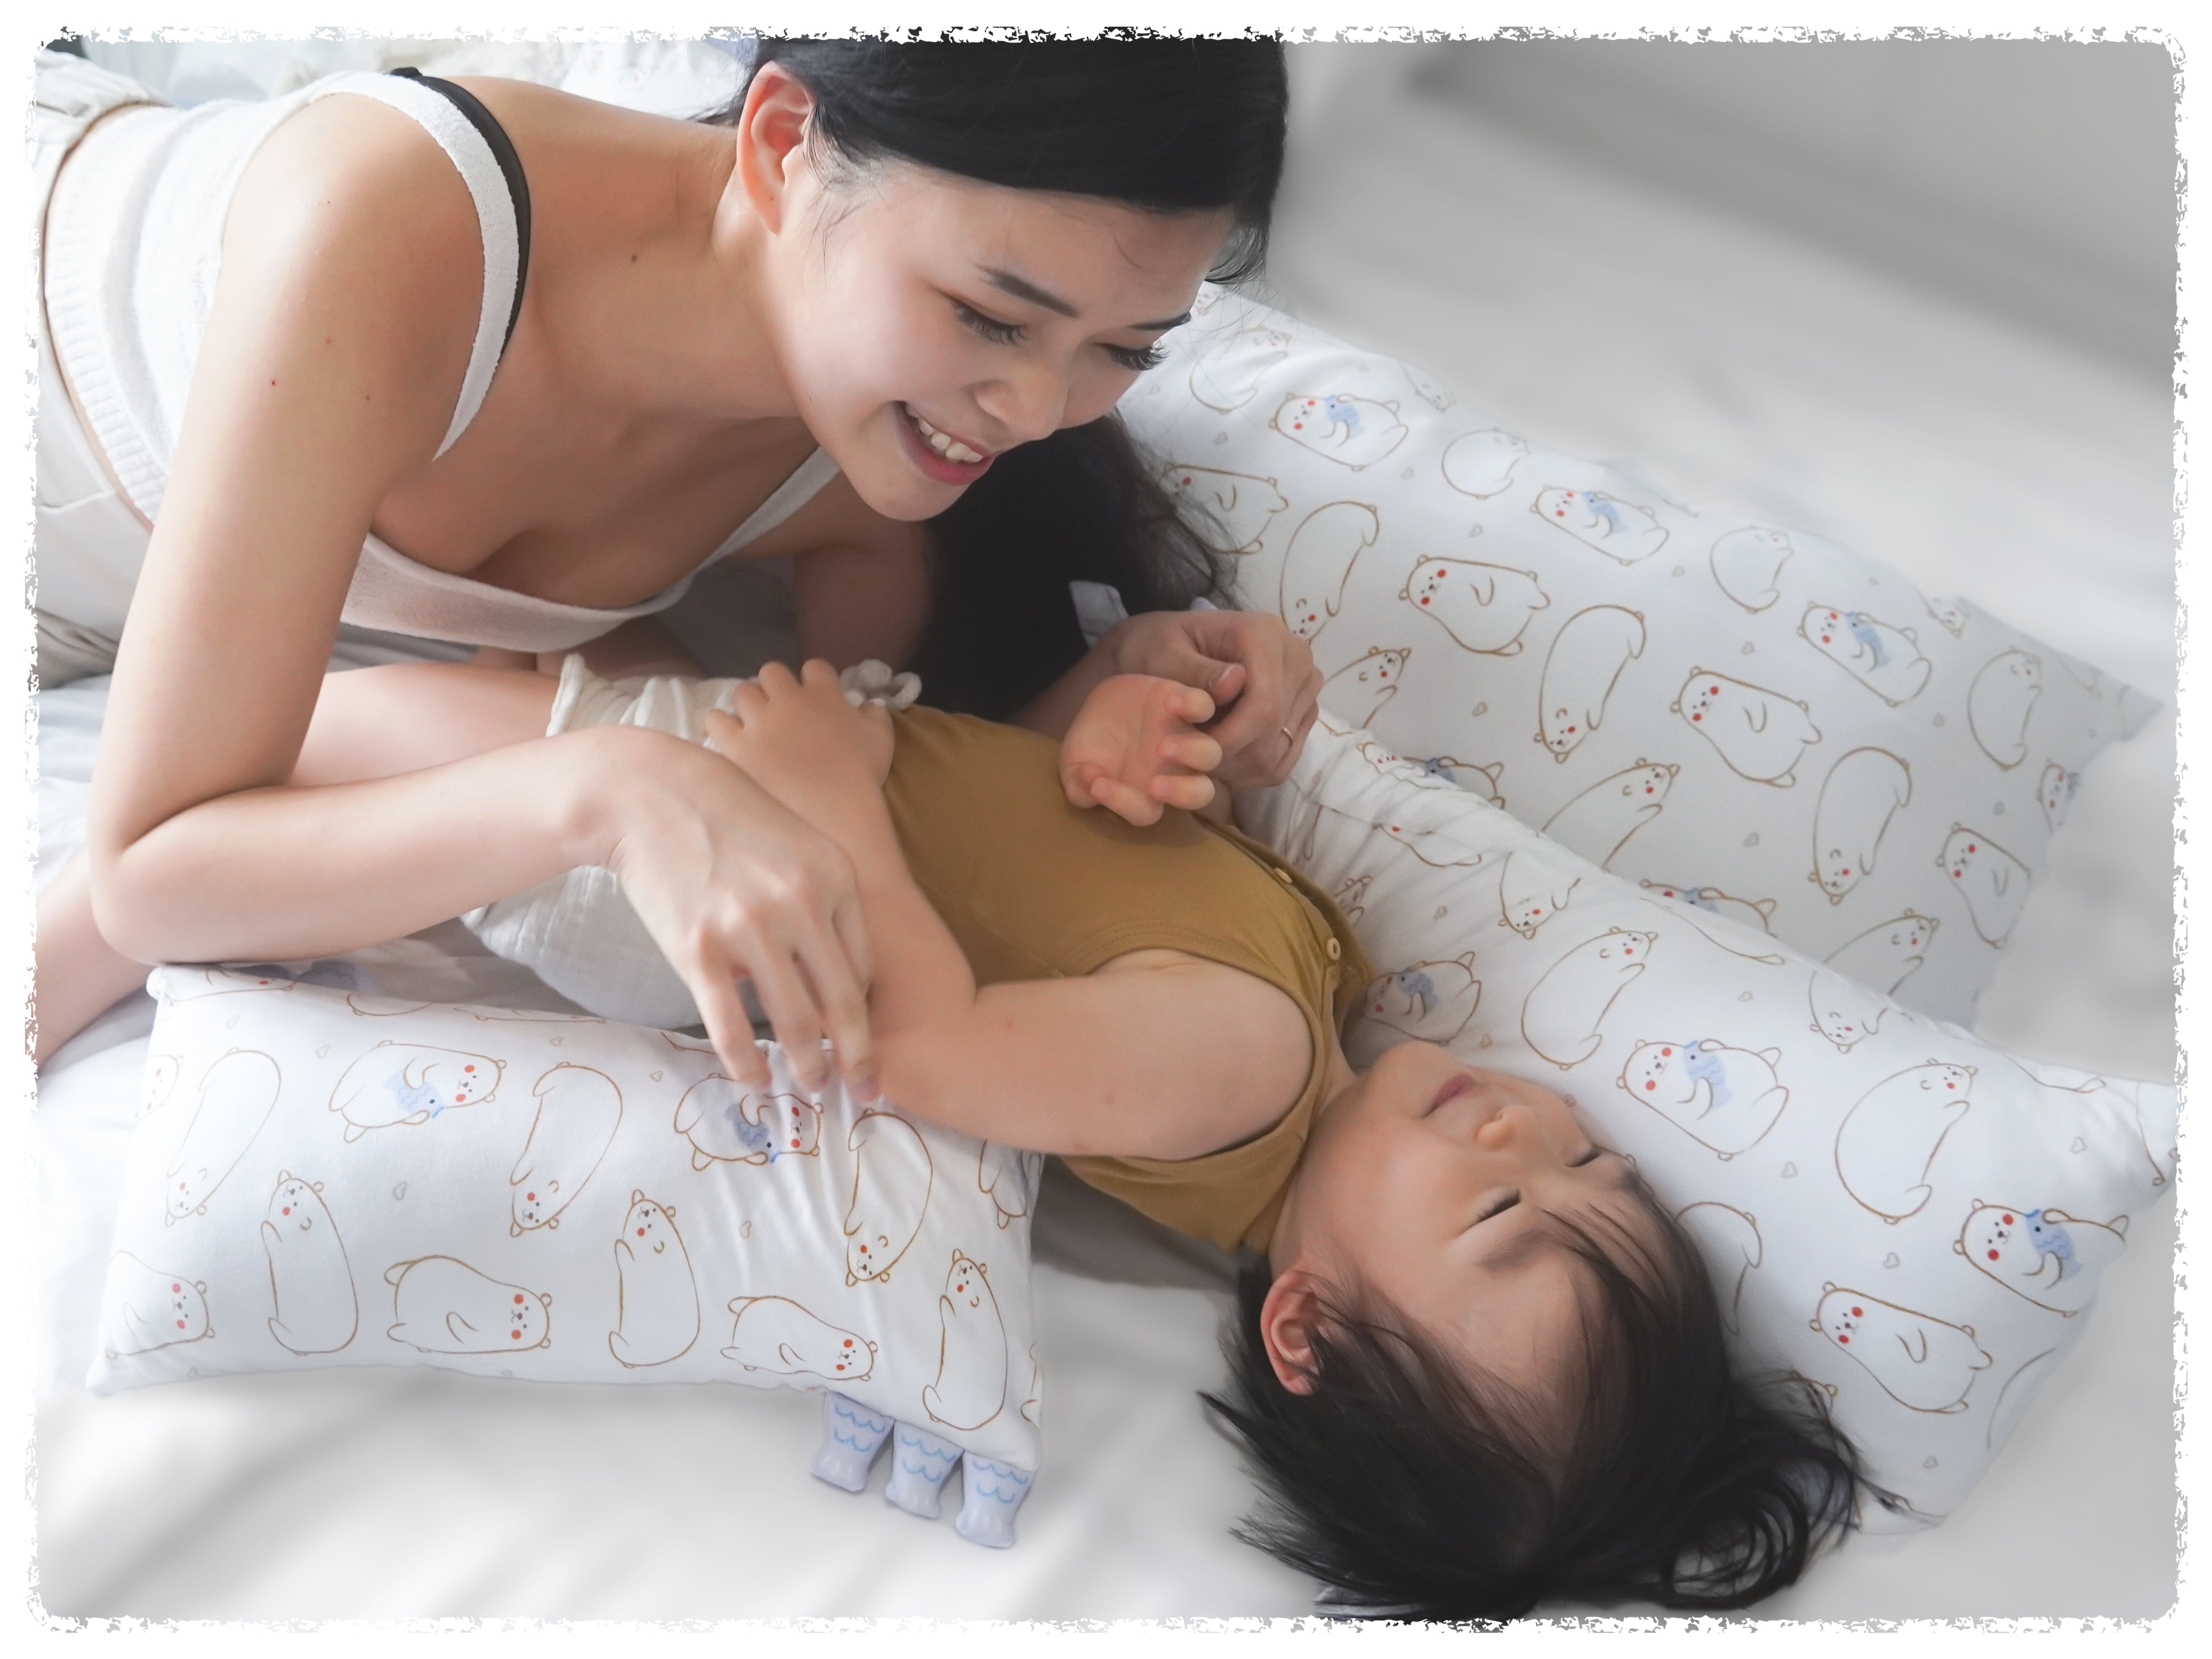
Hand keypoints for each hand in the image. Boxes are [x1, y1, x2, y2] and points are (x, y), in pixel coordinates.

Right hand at [597, 724, 877, 1102]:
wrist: (649, 794)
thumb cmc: (726, 817)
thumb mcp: (796, 843)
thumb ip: (819, 899)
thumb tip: (825, 970)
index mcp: (834, 879)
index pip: (863, 966)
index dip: (865, 1013)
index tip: (864, 1041)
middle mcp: (801, 906)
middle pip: (843, 1003)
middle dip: (857, 1057)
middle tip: (863, 1091)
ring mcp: (750, 930)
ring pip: (795, 1021)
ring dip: (809, 1066)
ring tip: (812, 1089)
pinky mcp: (699, 950)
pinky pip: (731, 1026)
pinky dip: (748, 1064)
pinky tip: (757, 1082)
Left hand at [704, 659, 895, 836]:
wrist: (834, 813)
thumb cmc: (862, 776)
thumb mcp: (882, 738)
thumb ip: (874, 714)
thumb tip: (866, 705)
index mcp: (823, 694)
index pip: (814, 667)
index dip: (814, 680)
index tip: (816, 696)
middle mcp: (787, 699)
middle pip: (772, 672)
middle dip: (776, 687)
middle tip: (782, 709)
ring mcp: (759, 721)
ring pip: (743, 691)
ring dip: (750, 703)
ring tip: (755, 723)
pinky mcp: (737, 746)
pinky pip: (717, 720)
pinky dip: (722, 723)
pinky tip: (731, 736)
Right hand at [1060, 674, 1223, 826]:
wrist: (1099, 706)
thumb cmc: (1090, 746)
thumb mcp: (1073, 769)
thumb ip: (1080, 786)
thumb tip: (1092, 784)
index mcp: (1147, 796)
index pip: (1145, 813)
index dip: (1124, 804)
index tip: (1098, 786)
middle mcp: (1174, 772)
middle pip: (1200, 794)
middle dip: (1183, 793)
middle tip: (1154, 784)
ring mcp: (1183, 739)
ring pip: (1210, 755)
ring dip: (1192, 753)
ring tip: (1162, 745)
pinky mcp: (1184, 705)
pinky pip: (1204, 708)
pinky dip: (1195, 706)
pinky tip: (1169, 703)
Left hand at [1102, 609, 1321, 790]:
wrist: (1173, 645)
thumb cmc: (1159, 646)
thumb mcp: (1163, 653)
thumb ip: (1194, 670)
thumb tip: (1234, 682)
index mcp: (1266, 634)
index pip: (1263, 704)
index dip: (1228, 739)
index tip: (1187, 750)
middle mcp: (1296, 658)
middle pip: (1274, 730)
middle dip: (1228, 755)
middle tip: (1186, 759)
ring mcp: (1305, 686)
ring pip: (1278, 750)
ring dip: (1236, 767)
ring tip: (1196, 755)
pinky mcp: (1304, 710)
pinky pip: (1283, 759)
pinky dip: (1249, 770)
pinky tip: (1217, 759)